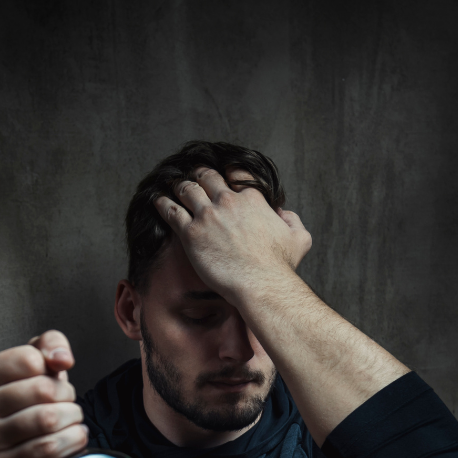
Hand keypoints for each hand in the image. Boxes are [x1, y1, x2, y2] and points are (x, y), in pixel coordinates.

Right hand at [0, 330, 88, 457]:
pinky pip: (49, 449)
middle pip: (44, 390)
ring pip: (48, 419)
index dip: (52, 368)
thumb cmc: (22, 404)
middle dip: (68, 395)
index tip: (52, 378)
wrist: (4, 454)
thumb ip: (49, 345)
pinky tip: (74, 438)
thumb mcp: (32, 366)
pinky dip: (72, 441)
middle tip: (67, 403)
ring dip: (73, 419)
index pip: (31, 359)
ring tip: (72, 420)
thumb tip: (62, 359)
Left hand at [153, 167, 311, 301]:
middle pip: (207, 177)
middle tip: (193, 176)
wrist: (260, 284)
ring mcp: (207, 215)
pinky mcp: (191, 233)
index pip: (236, 174)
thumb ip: (292, 220)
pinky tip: (158, 200)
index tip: (221, 177)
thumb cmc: (279, 265)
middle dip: (199, 175)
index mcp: (252, 199)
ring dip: (179, 186)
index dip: (227, 173)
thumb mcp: (299, 237)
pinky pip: (171, 211)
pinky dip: (163, 203)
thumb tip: (283, 213)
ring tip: (174, 186)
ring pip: (187, 189)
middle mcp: (228, 201)